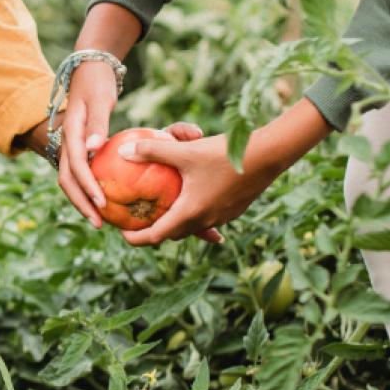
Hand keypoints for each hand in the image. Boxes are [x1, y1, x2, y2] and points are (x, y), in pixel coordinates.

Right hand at [55, 62, 205, 229]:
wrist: (88, 70)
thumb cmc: (98, 83)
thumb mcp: (100, 100)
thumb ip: (97, 124)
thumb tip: (93, 149)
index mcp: (71, 133)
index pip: (75, 166)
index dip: (87, 187)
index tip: (102, 204)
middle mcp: (66, 143)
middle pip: (67, 180)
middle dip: (81, 203)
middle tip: (99, 223)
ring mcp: (70, 147)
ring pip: (70, 180)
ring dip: (82, 200)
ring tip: (100, 219)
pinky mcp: (78, 148)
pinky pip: (79, 173)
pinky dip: (88, 190)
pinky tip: (105, 200)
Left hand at [112, 100, 332, 244]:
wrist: (268, 155)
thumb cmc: (223, 154)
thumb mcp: (184, 151)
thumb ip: (152, 150)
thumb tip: (123, 150)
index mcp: (189, 213)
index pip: (155, 236)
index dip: (136, 238)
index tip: (122, 233)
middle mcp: (205, 220)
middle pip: (173, 233)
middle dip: (154, 230)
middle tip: (139, 218)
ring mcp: (222, 216)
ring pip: (192, 226)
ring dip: (176, 221)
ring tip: (163, 208)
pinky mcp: (234, 209)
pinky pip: (208, 217)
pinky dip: (195, 213)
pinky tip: (193, 198)